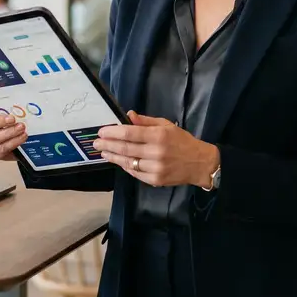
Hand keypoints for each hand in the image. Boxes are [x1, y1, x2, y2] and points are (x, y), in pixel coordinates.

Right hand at [0, 104, 25, 160]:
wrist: (22, 139)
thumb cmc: (14, 118)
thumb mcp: (11, 108)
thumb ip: (9, 102)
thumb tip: (19, 91)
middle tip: (12, 119)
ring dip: (9, 132)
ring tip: (21, 127)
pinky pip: (1, 149)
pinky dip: (13, 142)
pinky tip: (22, 136)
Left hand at [93, 111, 219, 187]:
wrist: (200, 163)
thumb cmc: (182, 141)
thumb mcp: (167, 125)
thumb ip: (146, 121)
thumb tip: (128, 115)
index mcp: (159, 136)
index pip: (130, 133)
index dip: (113, 132)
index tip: (101, 131)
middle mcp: (156, 152)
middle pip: (125, 148)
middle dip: (108, 145)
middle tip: (96, 143)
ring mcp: (155, 168)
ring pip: (128, 162)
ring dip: (113, 157)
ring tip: (103, 152)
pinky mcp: (155, 180)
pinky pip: (135, 173)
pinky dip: (125, 166)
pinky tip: (118, 161)